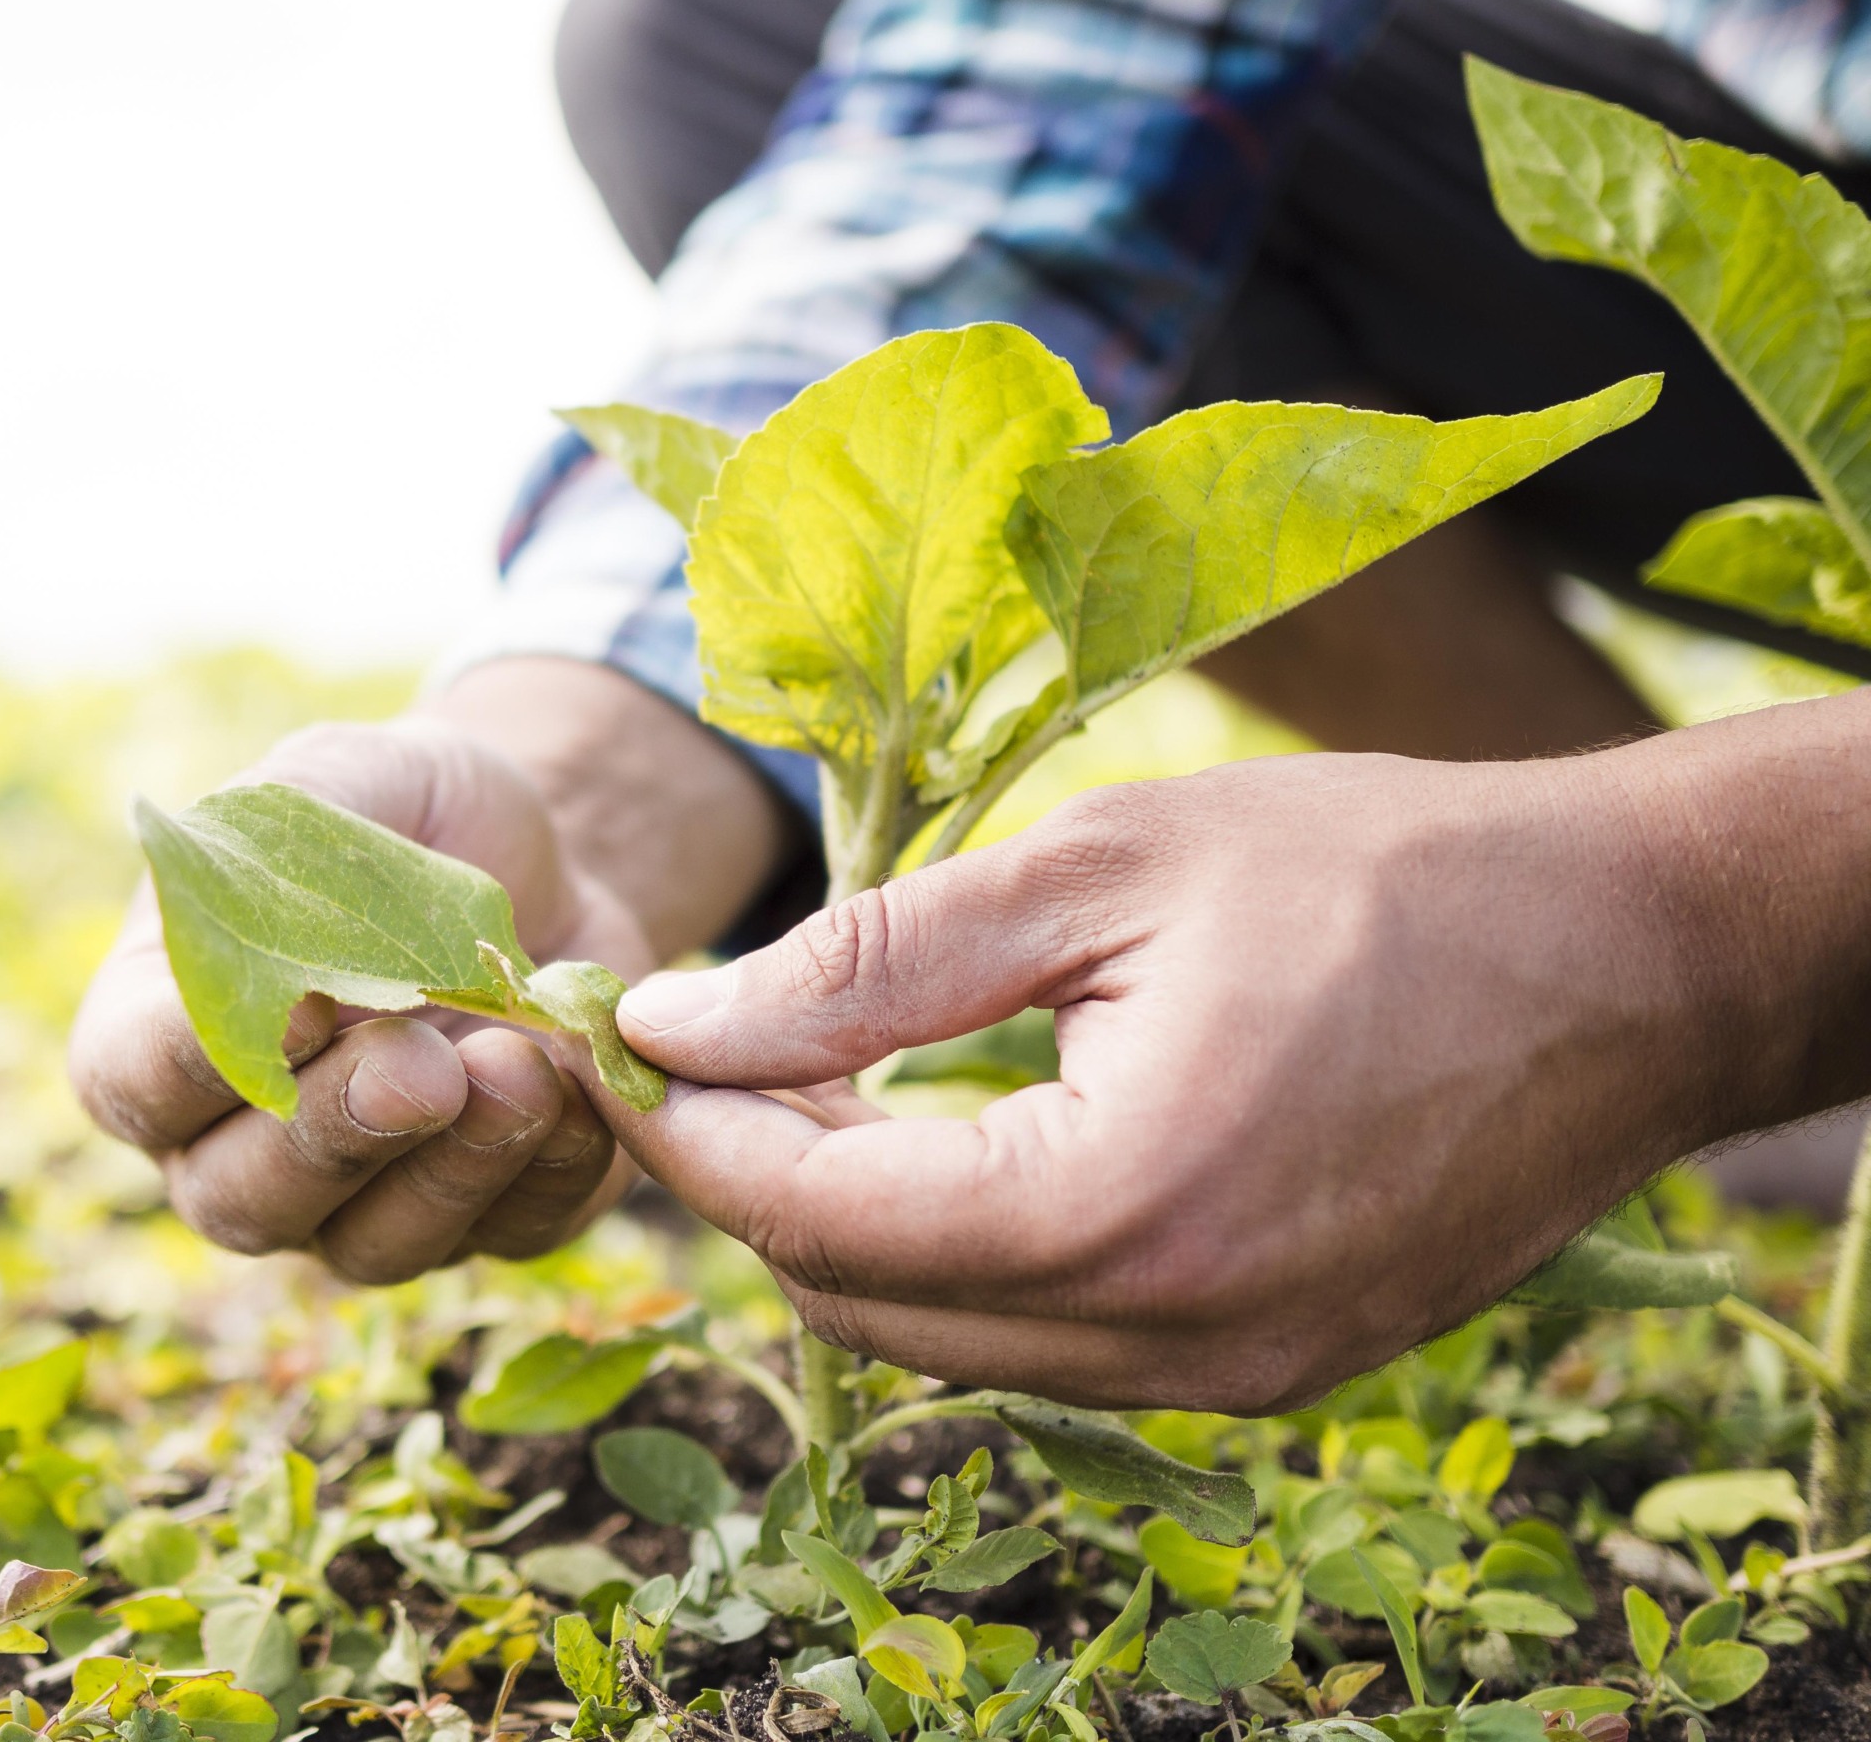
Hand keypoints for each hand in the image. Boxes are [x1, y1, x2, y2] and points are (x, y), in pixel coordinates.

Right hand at [70, 716, 646, 1282]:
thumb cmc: (403, 816)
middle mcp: (239, 1143)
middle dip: (336, 1135)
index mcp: (163, 1030)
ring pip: (373, 1246)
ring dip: (450, 1170)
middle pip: (242, 1200)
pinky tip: (581, 1085)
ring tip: (520, 1069)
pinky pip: (508, 1234)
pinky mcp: (486, 1218)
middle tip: (423, 1065)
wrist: (544, 856)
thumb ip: (280, 852)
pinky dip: (550, 1170)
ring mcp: (359, 1200)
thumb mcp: (338, 780)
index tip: (295, 1004)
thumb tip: (288, 982)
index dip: (196, 1063)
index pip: (134, 1082)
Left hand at [605, 696, 1870, 1412]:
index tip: (614, 1035)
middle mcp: (1169, 1340)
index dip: (686, 1128)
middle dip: (750, 1178)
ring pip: (944, 1340)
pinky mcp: (1269, 1368)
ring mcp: (1228, 1378)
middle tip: (699, 1044)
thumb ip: (868, 963)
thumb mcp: (1099, 871)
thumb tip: (675, 1022)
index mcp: (1116, 1209)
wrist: (1635, 954)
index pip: (812, 1217)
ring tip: (810, 1073)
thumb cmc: (1378, 871)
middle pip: (857, 1304)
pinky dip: (963, 1253)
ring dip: (851, 1221)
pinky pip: (1049, 1342)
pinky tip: (948, 1132)